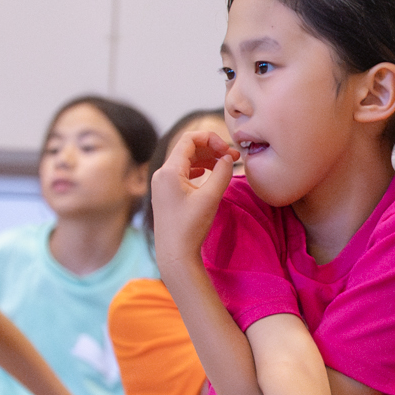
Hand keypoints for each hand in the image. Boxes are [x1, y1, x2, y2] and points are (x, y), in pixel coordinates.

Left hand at [150, 127, 238, 271]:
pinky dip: (198, 169)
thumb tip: (228, 158)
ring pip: (185, 160)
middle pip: (188, 148)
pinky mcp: (165, 193)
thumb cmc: (190, 227)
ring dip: (206, 158)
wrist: (175, 254)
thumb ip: (221, 173)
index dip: (211, 139)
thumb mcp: (210, 198)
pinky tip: (208, 173)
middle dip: (211, 149)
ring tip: (224, 165)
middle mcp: (162, 173)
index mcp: (169, 171)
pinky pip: (182, 172)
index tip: (228, 151)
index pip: (189, 139)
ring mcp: (162, 183)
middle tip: (233, 158)